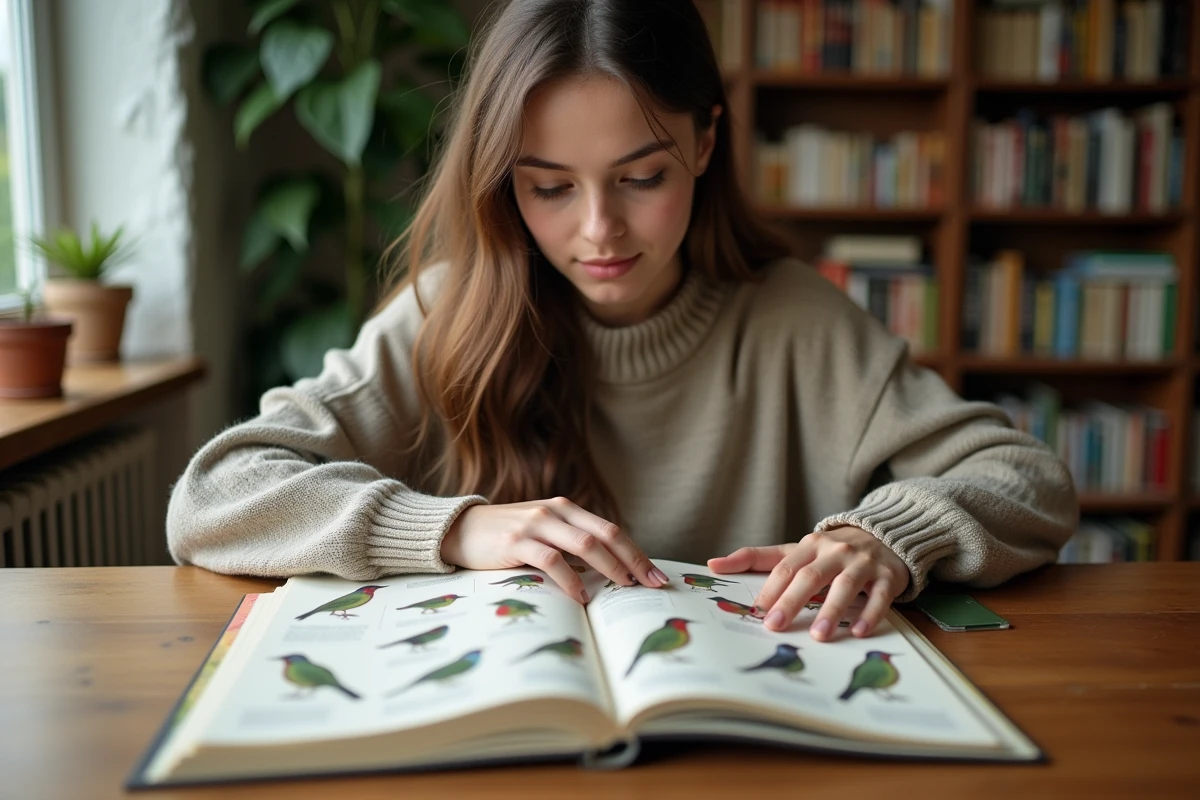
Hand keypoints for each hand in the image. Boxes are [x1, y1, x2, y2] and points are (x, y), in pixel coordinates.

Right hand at [440, 498, 668, 602]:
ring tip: (624, 587)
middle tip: (652, 583)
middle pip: (606, 534)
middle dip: (633, 560)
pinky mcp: (515, 541)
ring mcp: (535, 524)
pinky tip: (581, 596)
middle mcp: (555, 511)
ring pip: (584, 544)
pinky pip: (550, 560)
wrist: (460, 529)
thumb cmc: (506, 538)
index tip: (657, 576)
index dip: (636, 552)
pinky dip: (570, 579)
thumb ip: (571, 545)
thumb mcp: (543, 534)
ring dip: (609, 567)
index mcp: (566, 509)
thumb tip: (609, 573)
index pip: (611, 530)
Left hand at [706, 526, 909, 640]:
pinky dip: (870, 614)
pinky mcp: (887, 576)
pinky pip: (879, 596)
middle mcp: (835, 551)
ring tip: (818, 637)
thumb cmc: (831, 551)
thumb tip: (712, 565)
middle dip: (792, 602)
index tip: (757, 612)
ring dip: (831, 612)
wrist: (885, 535)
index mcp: (810, 545)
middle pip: (810, 577)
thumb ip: (757, 559)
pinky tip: (860, 632)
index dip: (770, 589)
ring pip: (844, 586)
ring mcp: (862, 563)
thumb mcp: (797, 550)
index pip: (785, 567)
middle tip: (775, 626)